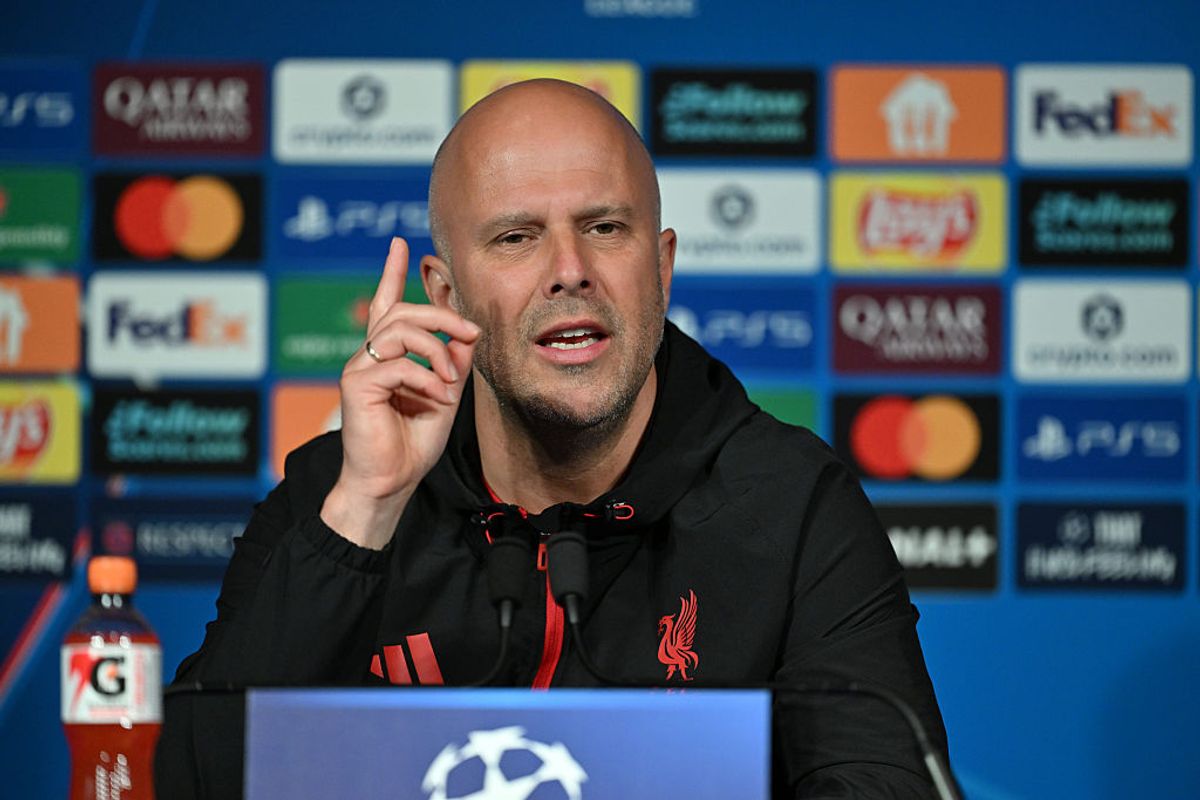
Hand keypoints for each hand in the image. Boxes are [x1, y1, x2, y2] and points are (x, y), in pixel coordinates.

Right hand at [320, 237, 478, 548]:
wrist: (389, 484)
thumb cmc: (412, 445)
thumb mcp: (444, 396)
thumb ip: (453, 364)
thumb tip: (466, 335)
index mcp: (386, 357)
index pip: (386, 305)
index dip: (390, 272)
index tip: (399, 243)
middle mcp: (368, 357)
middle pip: (402, 312)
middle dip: (442, 315)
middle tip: (471, 331)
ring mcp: (358, 368)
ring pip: (401, 331)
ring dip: (436, 350)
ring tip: (451, 381)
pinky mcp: (356, 385)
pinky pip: (398, 364)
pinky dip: (426, 379)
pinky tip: (437, 399)